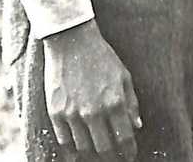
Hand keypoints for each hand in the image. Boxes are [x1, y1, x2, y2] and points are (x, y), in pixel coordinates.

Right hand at [42, 19, 140, 159]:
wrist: (71, 42)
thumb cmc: (101, 57)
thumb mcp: (124, 76)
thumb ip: (131, 103)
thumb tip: (137, 126)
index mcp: (115, 102)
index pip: (124, 138)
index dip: (128, 151)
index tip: (129, 156)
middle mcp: (94, 112)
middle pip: (104, 148)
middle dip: (112, 156)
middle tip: (115, 158)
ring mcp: (72, 114)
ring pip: (84, 148)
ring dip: (92, 154)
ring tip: (99, 154)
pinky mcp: (55, 113)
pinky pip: (64, 140)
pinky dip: (73, 149)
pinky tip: (79, 150)